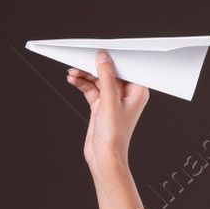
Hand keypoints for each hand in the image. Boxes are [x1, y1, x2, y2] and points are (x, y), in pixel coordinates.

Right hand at [66, 49, 148, 174]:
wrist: (103, 158)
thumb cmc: (114, 136)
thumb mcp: (109, 102)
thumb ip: (106, 77)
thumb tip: (103, 57)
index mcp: (137, 92)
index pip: (126, 67)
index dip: (113, 57)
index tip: (100, 50)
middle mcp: (126, 94)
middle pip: (109, 72)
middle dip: (93, 66)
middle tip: (80, 59)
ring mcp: (112, 100)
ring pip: (97, 79)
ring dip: (85, 75)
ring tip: (72, 71)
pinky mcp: (100, 105)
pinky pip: (91, 89)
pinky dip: (82, 84)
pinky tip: (72, 80)